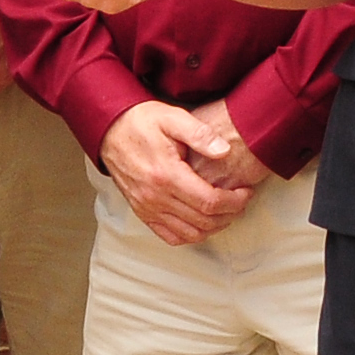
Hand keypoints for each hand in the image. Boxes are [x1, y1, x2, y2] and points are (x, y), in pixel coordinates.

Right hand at [102, 99, 256, 245]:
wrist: (110, 131)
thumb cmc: (141, 122)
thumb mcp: (172, 118)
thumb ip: (200, 134)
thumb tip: (225, 150)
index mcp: (166, 175)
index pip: (209, 202)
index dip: (234, 201)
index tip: (245, 192)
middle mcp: (155, 197)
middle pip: (203, 221)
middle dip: (230, 214)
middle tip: (240, 200)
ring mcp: (147, 208)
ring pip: (190, 233)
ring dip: (214, 227)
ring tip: (226, 211)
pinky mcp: (142, 213)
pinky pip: (171, 237)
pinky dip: (192, 235)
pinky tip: (202, 222)